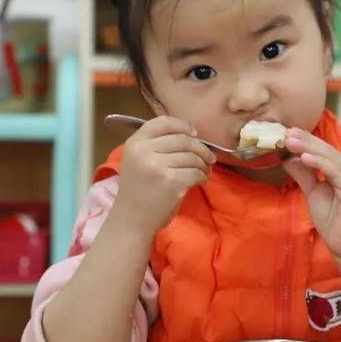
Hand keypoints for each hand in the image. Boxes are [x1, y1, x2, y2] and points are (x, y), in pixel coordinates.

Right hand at [115, 116, 216, 235]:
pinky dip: (202, 176)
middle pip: (183, 139)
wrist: (132, 220)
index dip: (182, 126)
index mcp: (135, 143)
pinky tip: (200, 180)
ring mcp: (157, 166)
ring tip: (204, 171)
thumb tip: (191, 135)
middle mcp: (144, 151)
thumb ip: (156, 145)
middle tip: (208, 158)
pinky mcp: (171, 181)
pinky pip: (195, 172)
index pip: (163, 122)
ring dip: (203, 164)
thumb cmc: (139, 190)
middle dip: (200, 148)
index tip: (194, 134)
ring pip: (192, 157)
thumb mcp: (138, 160)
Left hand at [282, 128, 340, 261]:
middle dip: (305, 140)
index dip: (306, 141)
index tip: (286, 133)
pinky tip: (303, 157)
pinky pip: (335, 171)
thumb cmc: (333, 222)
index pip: (324, 151)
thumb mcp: (313, 193)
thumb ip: (304, 175)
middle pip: (327, 150)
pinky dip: (319, 163)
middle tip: (285, 132)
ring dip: (308, 148)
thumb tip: (288, 158)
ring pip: (330, 157)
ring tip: (290, 141)